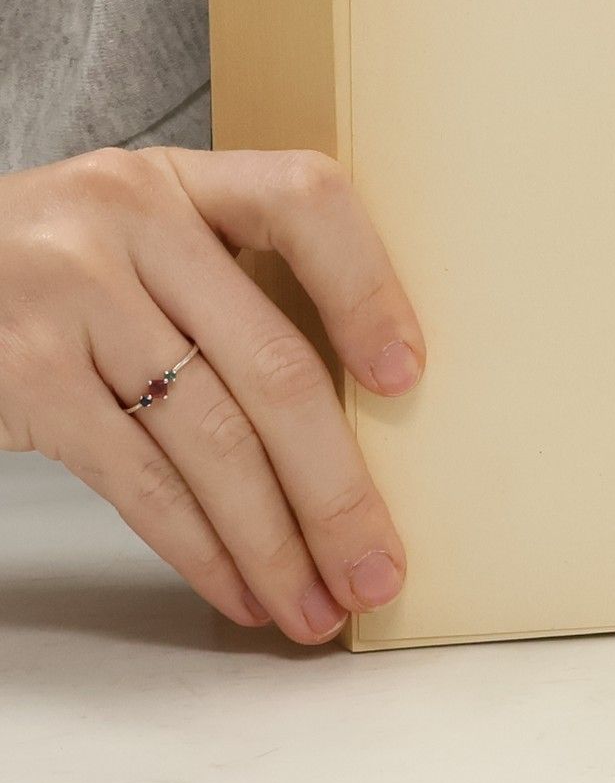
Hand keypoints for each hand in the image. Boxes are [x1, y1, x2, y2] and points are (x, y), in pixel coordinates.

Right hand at [0, 147, 424, 643]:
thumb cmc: (60, 270)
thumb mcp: (144, 237)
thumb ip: (234, 284)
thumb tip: (365, 411)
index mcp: (184, 179)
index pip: (305, 200)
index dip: (368, 289)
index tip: (409, 377)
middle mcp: (128, 221)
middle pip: (271, 364)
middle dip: (337, 488)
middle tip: (378, 565)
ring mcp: (68, 295)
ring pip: (212, 439)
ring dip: (275, 542)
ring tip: (316, 603)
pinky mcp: (19, 372)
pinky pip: (138, 480)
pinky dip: (200, 548)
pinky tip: (239, 587)